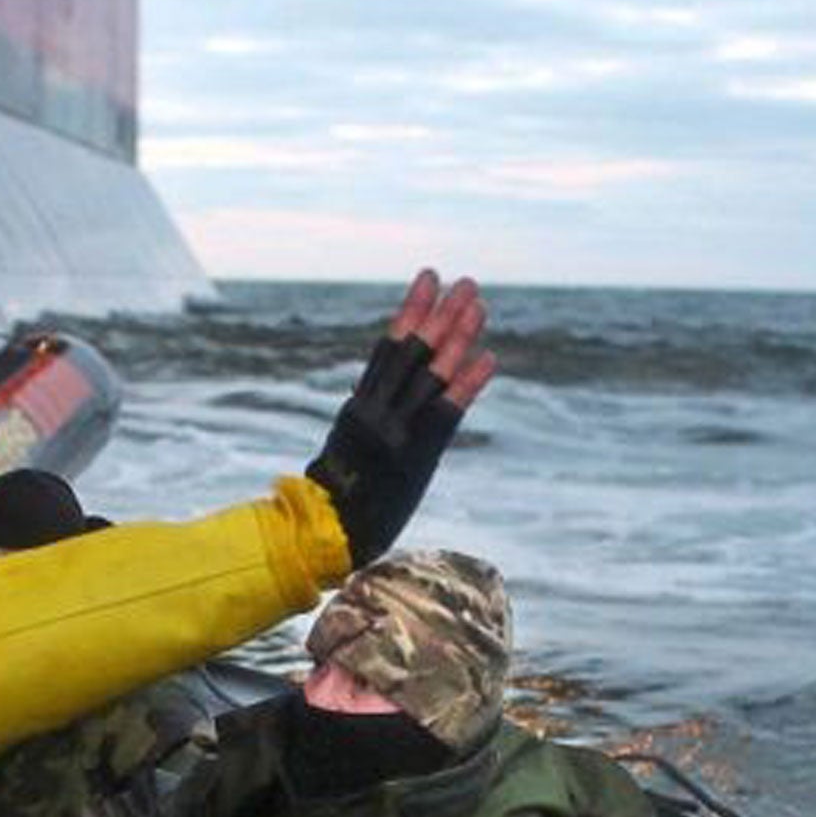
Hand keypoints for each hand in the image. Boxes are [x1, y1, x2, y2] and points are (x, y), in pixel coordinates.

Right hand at [306, 269, 496, 564]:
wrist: (326, 537)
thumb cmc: (334, 503)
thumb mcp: (346, 453)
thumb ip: (365, 421)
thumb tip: (370, 395)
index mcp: (359, 408)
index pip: (388, 350)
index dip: (410, 312)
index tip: (429, 279)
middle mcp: (375, 413)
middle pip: (412, 353)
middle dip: (441, 316)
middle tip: (466, 283)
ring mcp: (393, 433)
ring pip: (429, 376)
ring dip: (457, 338)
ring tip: (480, 307)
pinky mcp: (413, 457)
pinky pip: (444, 415)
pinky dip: (467, 386)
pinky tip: (489, 358)